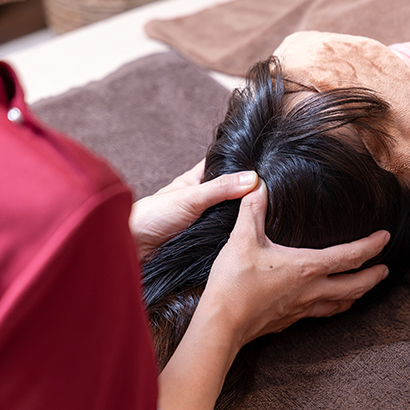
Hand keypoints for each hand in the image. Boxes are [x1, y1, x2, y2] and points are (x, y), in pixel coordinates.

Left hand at [129, 159, 258, 258]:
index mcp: (196, 181)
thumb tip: (253, 178)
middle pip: (231, 192)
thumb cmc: (153, 216)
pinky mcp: (205, 239)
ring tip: (270, 212)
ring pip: (230, 214)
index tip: (264, 161)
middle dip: (248, 192)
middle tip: (274, 192)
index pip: (222, 164)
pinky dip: (237, 232)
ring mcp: (205, 219)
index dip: (240, 161)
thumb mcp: (191, 198)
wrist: (136, 247)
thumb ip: (221, 188)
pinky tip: (252, 231)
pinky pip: (226, 233)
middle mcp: (202, 199)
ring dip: (243, 215)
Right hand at [158, 179, 389, 409]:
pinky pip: (319, 315)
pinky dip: (331, 307)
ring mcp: (301, 309)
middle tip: (385, 269)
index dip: (371, 246)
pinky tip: (325, 305)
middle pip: (354, 286)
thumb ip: (253, 210)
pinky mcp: (288, 321)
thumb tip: (257, 185)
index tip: (385, 238)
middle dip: (373, 277)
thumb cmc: (234, 282)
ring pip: (340, 304)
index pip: (350, 256)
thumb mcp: (242, 239)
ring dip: (356, 295)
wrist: (221, 324)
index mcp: (307, 267)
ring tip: (362, 290)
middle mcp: (311, 290)